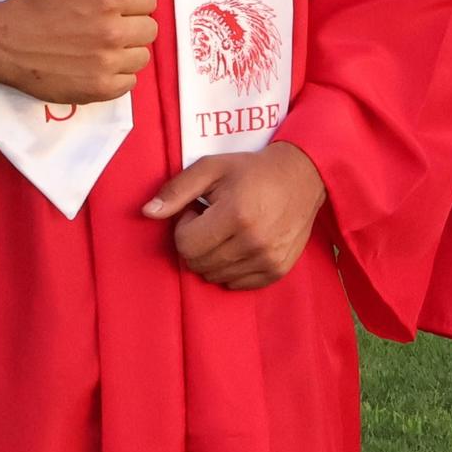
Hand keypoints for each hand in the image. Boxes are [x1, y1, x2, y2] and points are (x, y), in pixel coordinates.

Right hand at [0, 0, 158, 101]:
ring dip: (127, 52)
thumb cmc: (32, 2)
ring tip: (102, 46)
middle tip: (107, 25)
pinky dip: (118, 76)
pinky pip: (129, 83)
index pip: (148, 1)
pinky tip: (97, 65)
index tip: (114, 5)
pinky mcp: (99, 88)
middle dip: (132, 25)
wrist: (3, 42)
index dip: (132, 2)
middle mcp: (111, 31)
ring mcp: (106, 62)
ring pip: (141, 56)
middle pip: (149, 29)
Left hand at [143, 141, 325, 289]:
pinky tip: (240, 244)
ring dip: (212, 256)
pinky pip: (237, 284)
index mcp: (236, 215)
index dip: (185, 226)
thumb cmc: (252, 170)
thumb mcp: (212, 168)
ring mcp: (267, 259)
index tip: (198, 210)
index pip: (186, 245)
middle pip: (198, 264)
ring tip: (227, 230)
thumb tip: (147, 213)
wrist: (304, 176)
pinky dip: (230, 268)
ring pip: (215, 276)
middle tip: (212, 220)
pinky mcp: (277, 270)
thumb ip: (177, 190)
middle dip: (196, 242)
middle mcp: (253, 242)